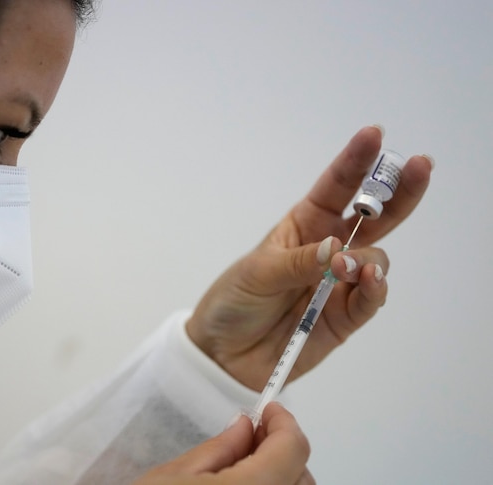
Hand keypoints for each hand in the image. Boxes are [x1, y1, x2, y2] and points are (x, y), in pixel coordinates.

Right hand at [134, 403, 312, 483]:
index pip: (292, 448)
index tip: (269, 410)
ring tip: (243, 469)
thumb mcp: (173, 476)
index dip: (283, 421)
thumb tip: (244, 427)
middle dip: (281, 451)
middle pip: (301, 476)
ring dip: (279, 478)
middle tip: (250, 436)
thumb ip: (219, 449)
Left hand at [186, 126, 432, 389]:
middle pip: (373, 218)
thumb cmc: (234, 302)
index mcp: (303, 226)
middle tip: (419, 166)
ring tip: (348, 268)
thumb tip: (338, 249)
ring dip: (369, 259)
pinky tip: (369, 283)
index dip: (355, 162)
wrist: (222, 354)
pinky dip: (375, 291)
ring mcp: (338, 284)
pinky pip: (371, 300)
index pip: (335, 188)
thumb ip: (299, 262)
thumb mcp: (257, 273)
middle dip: (398, 192)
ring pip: (375, 260)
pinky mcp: (343, 318)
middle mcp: (327, 250)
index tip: (374, 135)